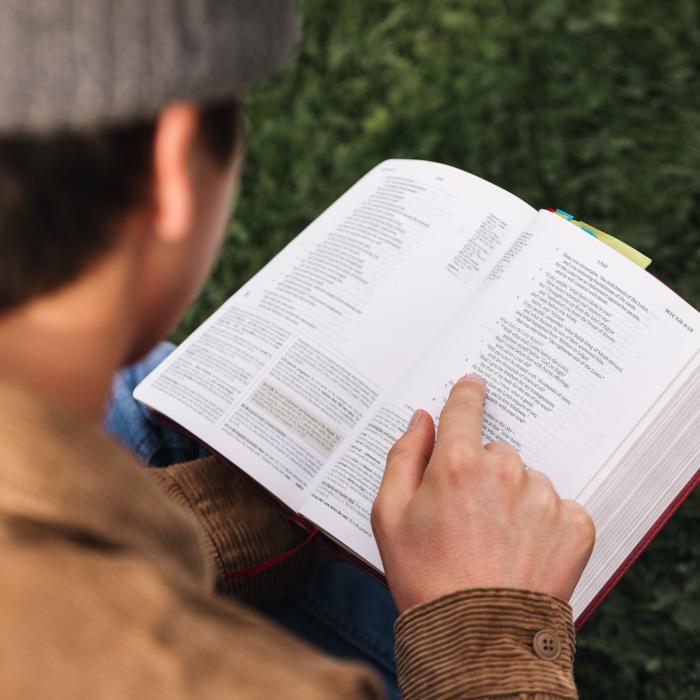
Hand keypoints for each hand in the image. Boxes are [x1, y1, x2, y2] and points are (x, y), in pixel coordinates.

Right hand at [371, 374, 595, 613]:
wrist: (476, 637)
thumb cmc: (425, 577)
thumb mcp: (388, 515)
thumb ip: (403, 456)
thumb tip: (422, 419)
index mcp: (457, 464)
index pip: (465, 409)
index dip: (467, 394)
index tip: (473, 384)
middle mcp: (505, 471)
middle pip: (495, 451)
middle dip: (482, 472)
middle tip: (467, 515)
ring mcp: (544, 497)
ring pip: (526, 479)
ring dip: (513, 497)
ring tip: (495, 541)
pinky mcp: (574, 524)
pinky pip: (557, 506)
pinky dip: (544, 521)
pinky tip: (524, 550)